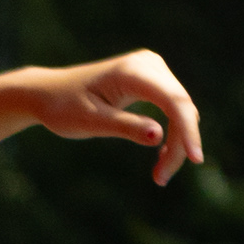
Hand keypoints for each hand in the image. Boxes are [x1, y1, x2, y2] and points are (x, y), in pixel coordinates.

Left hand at [0, 52, 202, 183]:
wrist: (48, 93)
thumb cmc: (63, 108)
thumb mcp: (90, 122)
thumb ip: (124, 127)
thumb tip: (159, 136)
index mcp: (133, 72)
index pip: (174, 101)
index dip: (187, 130)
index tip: (196, 159)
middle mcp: (150, 64)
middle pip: (181, 106)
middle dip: (180, 144)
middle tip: (161, 179)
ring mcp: (153, 68)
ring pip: (180, 108)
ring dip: (177, 141)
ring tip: (159, 174)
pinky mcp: (152, 78)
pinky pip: (172, 106)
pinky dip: (172, 131)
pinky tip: (162, 153)